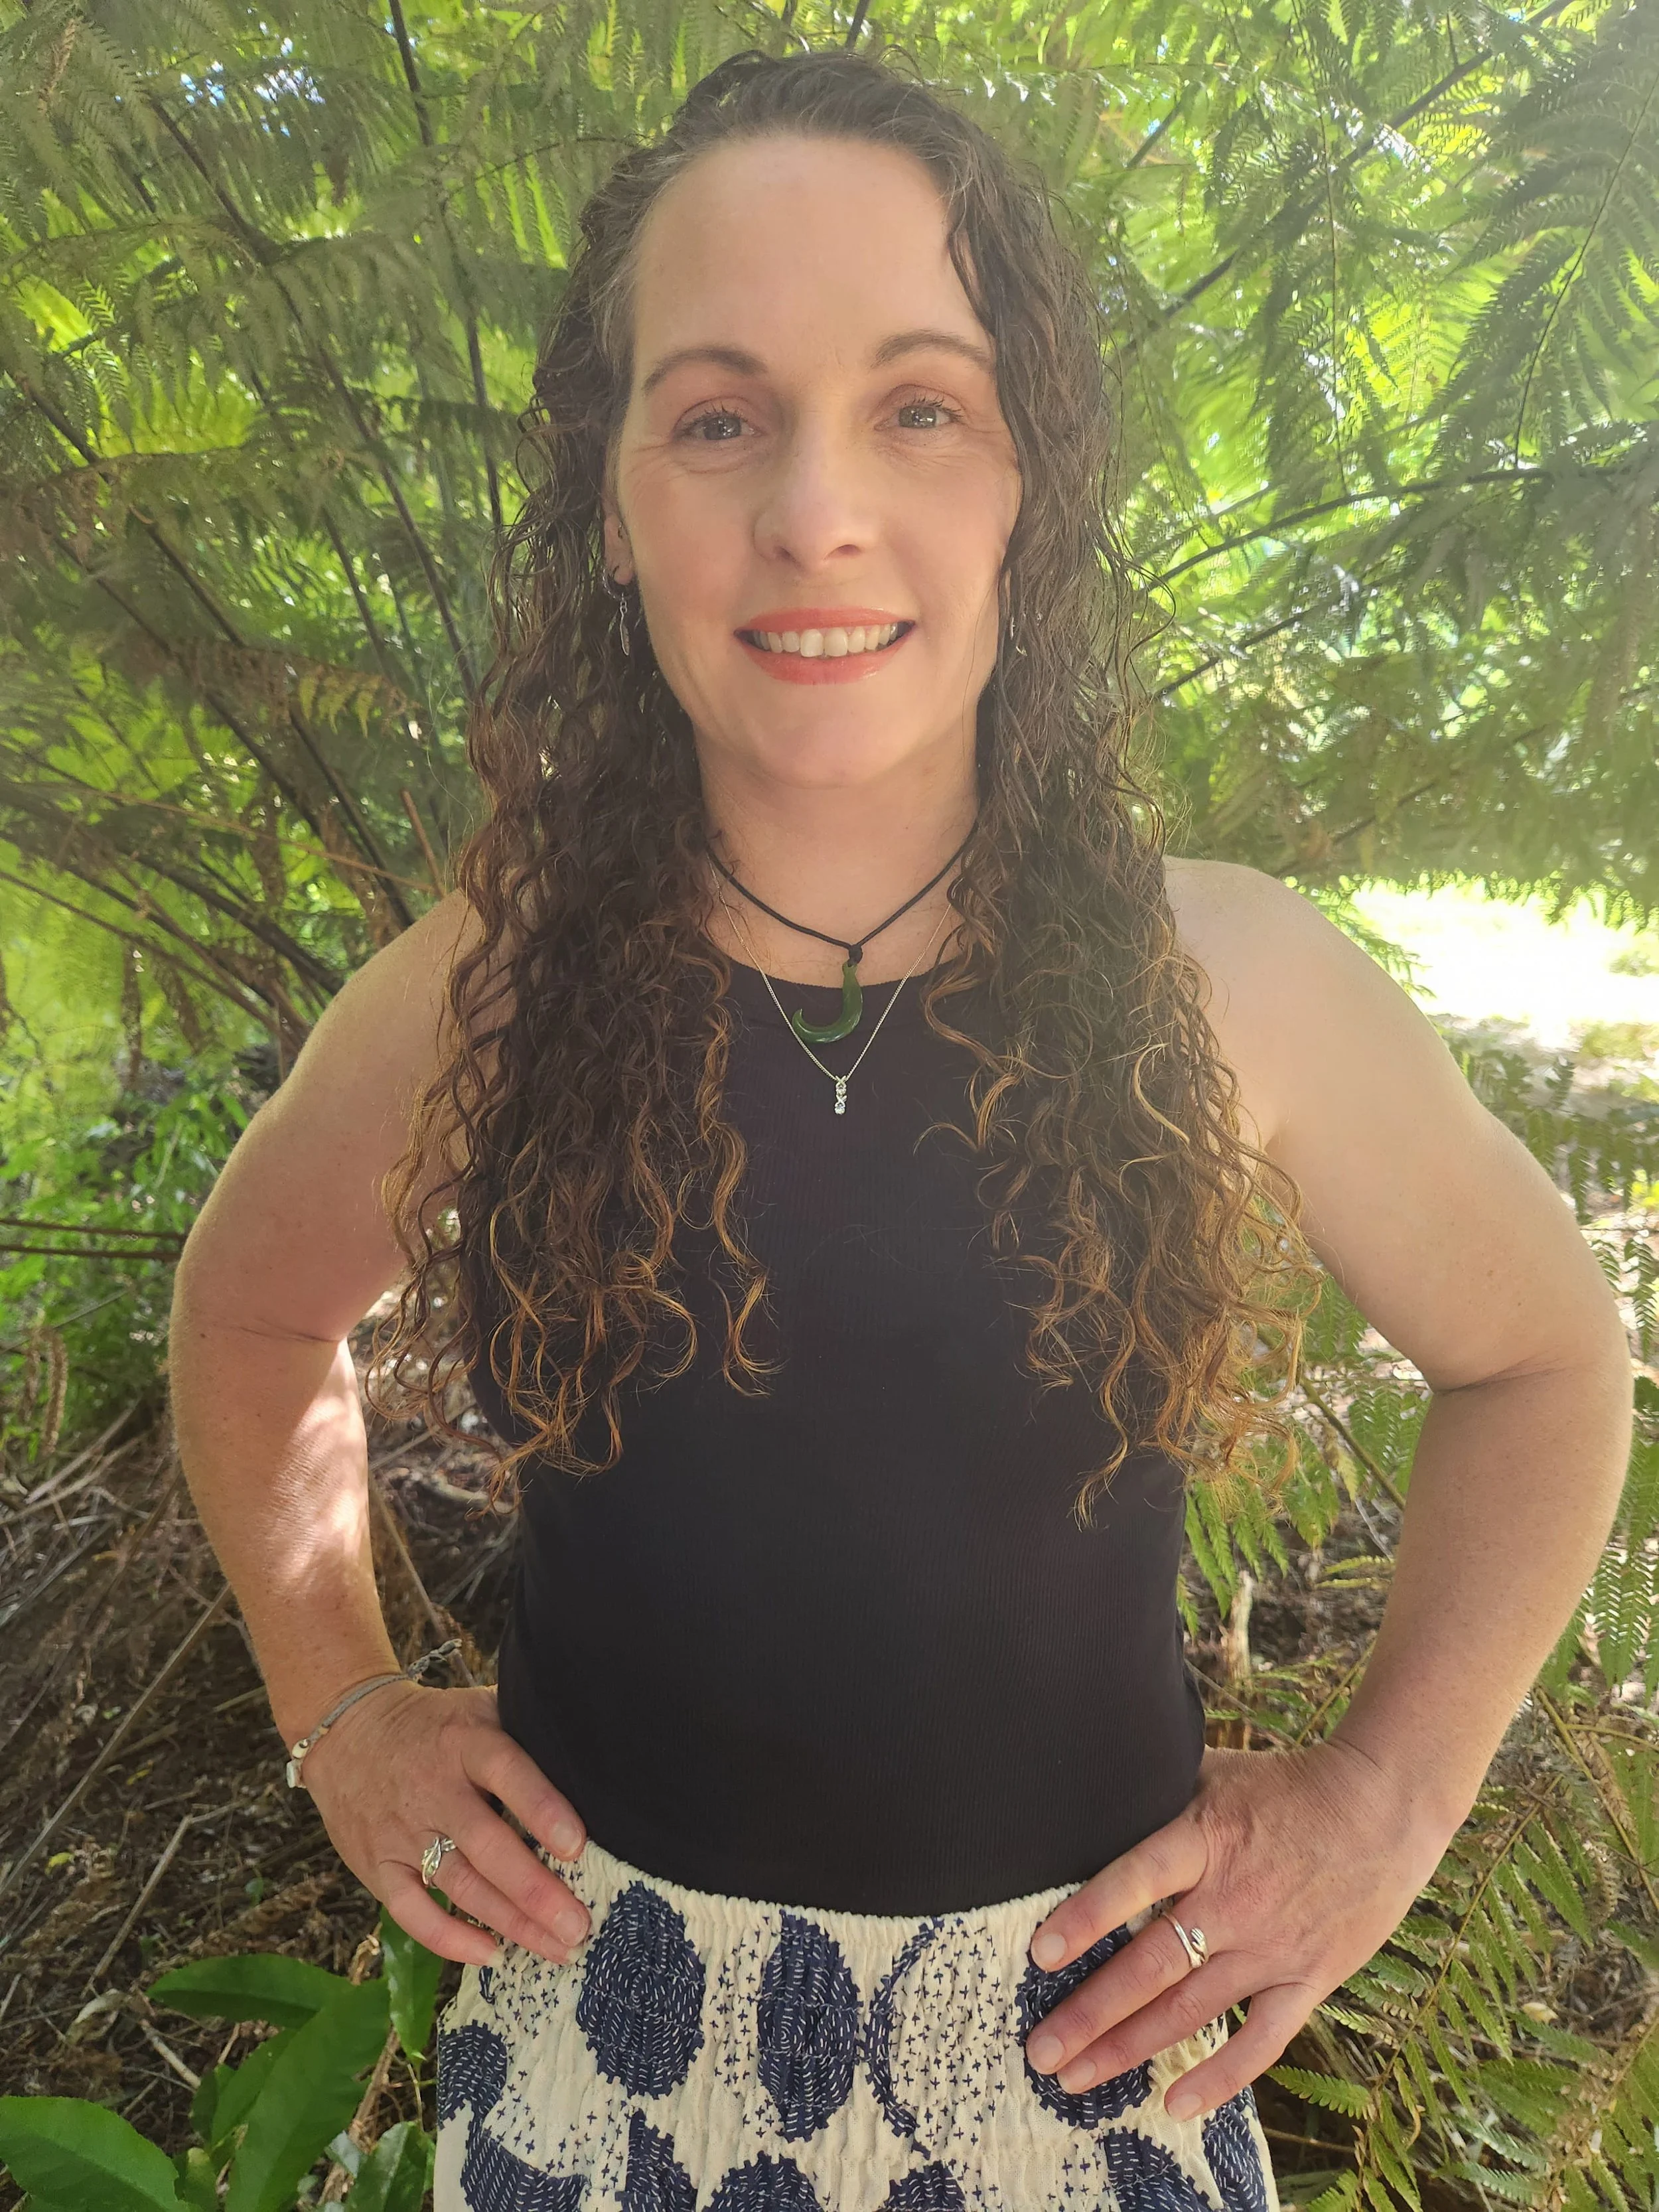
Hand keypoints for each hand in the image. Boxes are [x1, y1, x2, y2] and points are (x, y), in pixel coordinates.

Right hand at [298, 1679, 590, 1967]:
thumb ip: (528, 1729)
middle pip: (487, 1844)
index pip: (507, 1773)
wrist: (348, 1731)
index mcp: (466, 1741)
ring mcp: (403, 1830)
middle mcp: (434, 1787)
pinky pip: (411, 1910)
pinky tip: (490, 1955)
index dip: (542, 1808)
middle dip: (535, 1891)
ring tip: (558, 1948)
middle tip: (578, 1927)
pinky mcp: (377, 1864)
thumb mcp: (480, 1707)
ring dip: (510, 1923)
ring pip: (460, 1885)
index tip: (578, 1846)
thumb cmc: (437, 1725)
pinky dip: (449, 1938)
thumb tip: (595, 1752)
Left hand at [1020, 1738, 1455, 2120]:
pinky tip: (1174, 2105)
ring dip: (1130, 2048)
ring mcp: (1272, 1946)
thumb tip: (1092, 1787)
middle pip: (1152, 1964)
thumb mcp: (1216, 1770)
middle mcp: (1235, 1900)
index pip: (1136, 1880)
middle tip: (1039, 2051)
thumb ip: (1158, 1789)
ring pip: (1190, 2011)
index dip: (1088, 1915)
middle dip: (1090, 2013)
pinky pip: (1260, 2041)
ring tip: (1076, 2078)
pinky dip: (1220, 2078)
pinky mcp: (1309, 1978)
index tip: (1042, 1954)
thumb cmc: (1286, 1785)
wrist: (1381, 1807)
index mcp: (1206, 1839)